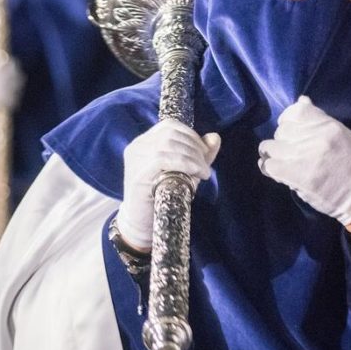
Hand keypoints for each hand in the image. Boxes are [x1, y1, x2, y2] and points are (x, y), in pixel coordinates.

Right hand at [117, 120, 220, 250]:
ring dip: (192, 157)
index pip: (169, 126)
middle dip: (194, 147)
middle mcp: (137, 146)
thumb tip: (215, 137)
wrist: (143, 223)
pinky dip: (185, 164)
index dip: (191, 135)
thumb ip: (200, 154)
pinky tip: (197, 174)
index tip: (204, 152)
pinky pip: (163, 159)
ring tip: (204, 172)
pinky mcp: (137, 173)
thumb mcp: (186, 171)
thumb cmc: (164, 195)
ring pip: (168, 145)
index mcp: (145, 141)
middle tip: (205, 166)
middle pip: (170, 134)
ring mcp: (135, 159)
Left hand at [258, 96, 350, 225]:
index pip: (296, 111)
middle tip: (288, 150)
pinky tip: (276, 170)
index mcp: (329, 126)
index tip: (289, 129)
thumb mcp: (342, 135)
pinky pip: (269, 165)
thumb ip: (320, 119)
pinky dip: (269, 168)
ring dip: (272, 154)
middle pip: (282, 130)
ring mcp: (304, 156)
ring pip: (270, 147)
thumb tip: (301, 100)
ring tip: (280, 161)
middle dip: (282, 140)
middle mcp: (316, 138)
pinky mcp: (295, 175)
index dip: (287, 119)